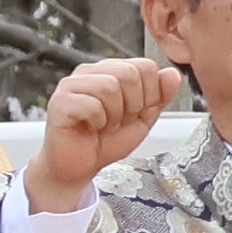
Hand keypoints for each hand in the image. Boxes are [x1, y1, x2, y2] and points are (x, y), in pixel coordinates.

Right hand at [29, 56, 175, 211]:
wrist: (80, 166)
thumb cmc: (107, 140)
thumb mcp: (144, 118)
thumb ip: (160, 96)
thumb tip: (172, 74)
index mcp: (111, 71)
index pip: (145, 66)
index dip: (149, 94)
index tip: (135, 112)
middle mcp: (89, 72)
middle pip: (129, 73)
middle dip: (133, 104)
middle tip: (119, 120)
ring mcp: (71, 85)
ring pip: (109, 87)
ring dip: (114, 114)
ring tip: (105, 124)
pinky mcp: (59, 101)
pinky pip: (90, 105)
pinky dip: (97, 121)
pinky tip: (91, 127)